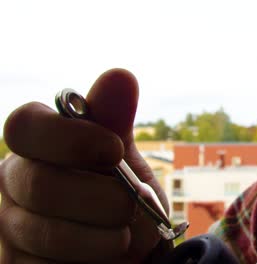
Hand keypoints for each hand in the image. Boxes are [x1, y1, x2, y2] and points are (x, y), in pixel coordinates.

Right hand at [0, 69, 169, 262]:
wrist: (129, 248)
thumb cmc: (123, 196)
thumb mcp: (124, 159)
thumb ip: (115, 121)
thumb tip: (121, 75)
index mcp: (38, 147)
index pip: (24, 125)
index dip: (70, 137)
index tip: (114, 150)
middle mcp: (15, 182)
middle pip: (39, 183)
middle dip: (99, 198)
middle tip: (129, 205)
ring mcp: (11, 227)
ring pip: (44, 232)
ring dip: (99, 238)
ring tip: (122, 237)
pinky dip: (87, 263)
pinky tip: (102, 258)